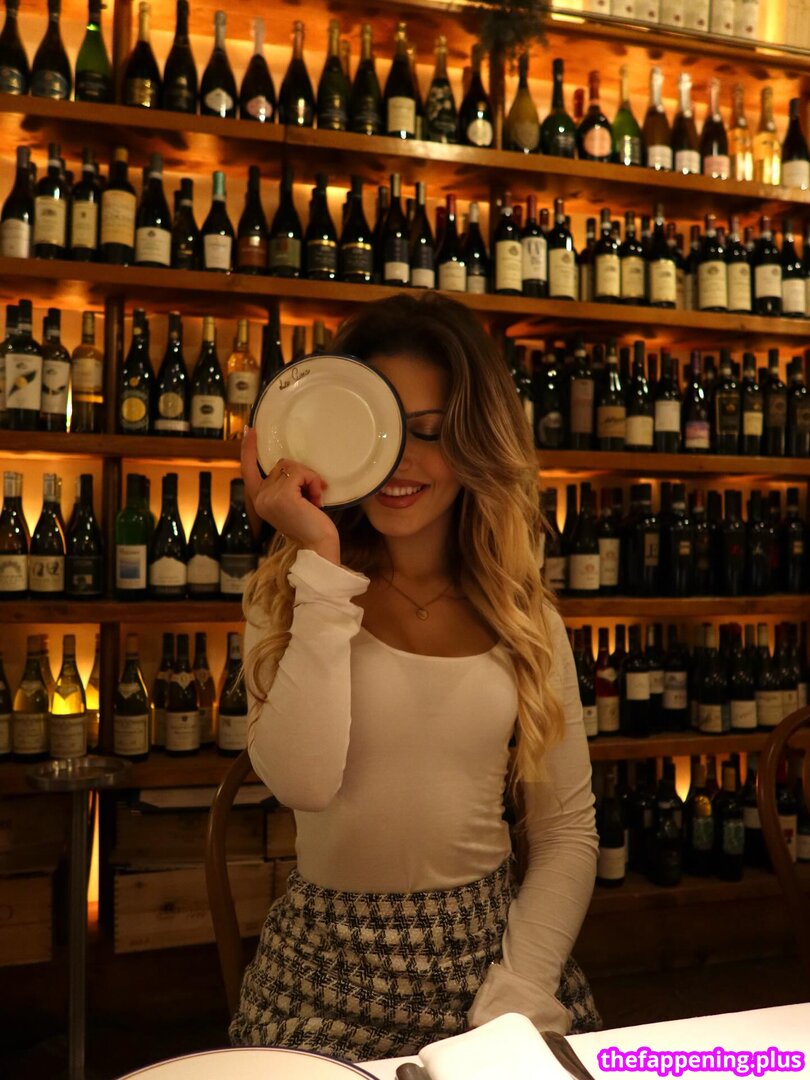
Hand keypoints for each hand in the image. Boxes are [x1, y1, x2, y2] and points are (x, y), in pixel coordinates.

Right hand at [241, 429, 340, 562]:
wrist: (317, 547)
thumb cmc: (311, 527)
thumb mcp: (292, 504)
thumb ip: (284, 488)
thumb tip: (292, 468)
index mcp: (260, 500)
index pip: (248, 470)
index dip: (248, 449)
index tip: (250, 430)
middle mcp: (260, 498)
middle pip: (281, 464)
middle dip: (302, 475)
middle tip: (312, 496)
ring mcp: (269, 497)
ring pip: (292, 467)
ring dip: (309, 479)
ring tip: (314, 500)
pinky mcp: (282, 496)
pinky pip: (300, 473)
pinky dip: (312, 482)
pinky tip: (316, 500)